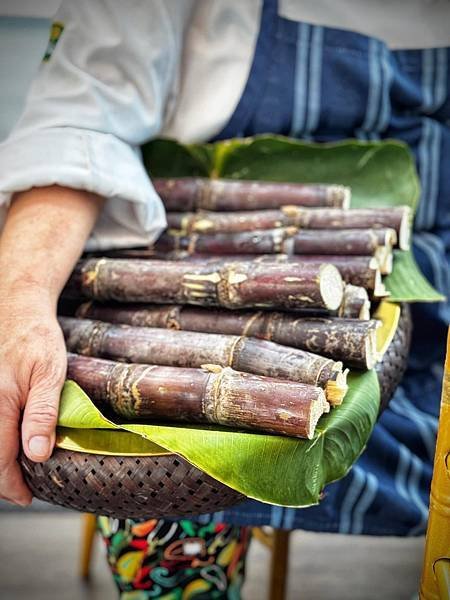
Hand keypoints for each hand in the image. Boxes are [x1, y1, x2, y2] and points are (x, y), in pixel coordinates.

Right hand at [0, 291, 66, 504]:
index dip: (13, 485)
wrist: (16, 307)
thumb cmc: (36, 338)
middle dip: (2, 477)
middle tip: (21, 489)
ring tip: (14, 470)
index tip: (26, 496)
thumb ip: (42, 414)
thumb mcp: (49, 374)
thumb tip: (38, 455)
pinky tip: (6, 442)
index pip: (0, 460)